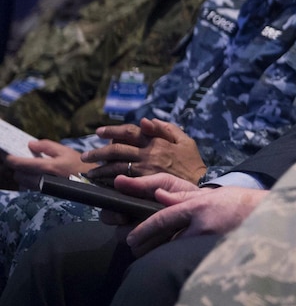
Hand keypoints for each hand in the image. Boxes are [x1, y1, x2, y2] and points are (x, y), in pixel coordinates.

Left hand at [5, 140, 94, 188]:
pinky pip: (30, 186)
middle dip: (18, 168)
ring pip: (23, 182)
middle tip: (23, 160)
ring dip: (23, 174)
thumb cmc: (80, 164)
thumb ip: (46, 146)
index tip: (7, 155)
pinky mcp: (46, 192)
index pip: (20, 164)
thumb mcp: (65, 150)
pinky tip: (37, 174)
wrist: (92, 182)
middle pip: (18, 175)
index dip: (11, 159)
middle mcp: (42, 179)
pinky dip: (29, 180)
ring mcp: (43, 187)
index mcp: (47, 167)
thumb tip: (31, 144)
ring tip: (31, 167)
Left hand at [84, 118, 206, 183]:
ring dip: (99, 168)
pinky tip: (101, 183)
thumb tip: (146, 121)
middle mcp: (148, 153)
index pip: (129, 131)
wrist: (198, 184)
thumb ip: (166, 128)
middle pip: (117, 149)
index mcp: (156, 140)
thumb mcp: (184, 140)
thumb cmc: (192, 162)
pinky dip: (109, 181)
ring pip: (115, 166)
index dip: (112, 130)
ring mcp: (144, 169)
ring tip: (89, 171)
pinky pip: (122, 180)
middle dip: (98, 152)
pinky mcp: (143, 183)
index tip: (99, 132)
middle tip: (85, 156)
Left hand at [114, 174, 267, 257]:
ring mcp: (210, 242)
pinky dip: (179, 260)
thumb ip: (184, 197)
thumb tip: (158, 196)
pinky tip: (173, 262)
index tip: (130, 238)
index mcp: (200, 207)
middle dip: (147, 246)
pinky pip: (190, 259)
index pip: (164, 219)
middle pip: (165, 240)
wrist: (269, 215)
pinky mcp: (216, 255)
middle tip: (136, 249)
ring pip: (176, 252)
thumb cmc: (240, 202)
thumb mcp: (212, 195)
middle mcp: (203, 225)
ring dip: (161, 255)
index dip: (144, 230)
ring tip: (150, 256)